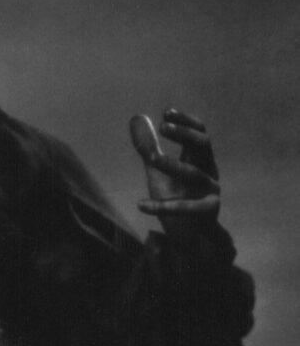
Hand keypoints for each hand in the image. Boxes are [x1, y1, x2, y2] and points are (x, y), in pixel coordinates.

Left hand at [129, 108, 219, 238]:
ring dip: (172, 164)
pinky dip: (164, 206)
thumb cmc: (175, 195)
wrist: (189, 234)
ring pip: (194, 173)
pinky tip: (141, 204)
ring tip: (150, 158)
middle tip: (163, 127)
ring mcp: (210, 191)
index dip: (185, 121)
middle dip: (185, 134)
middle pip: (204, 145)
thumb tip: (136, 117)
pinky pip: (187, 207)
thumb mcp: (157, 169)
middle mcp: (208, 171)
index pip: (198, 133)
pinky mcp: (207, 212)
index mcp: (198, 158)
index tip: (166, 112)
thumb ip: (147, 145)